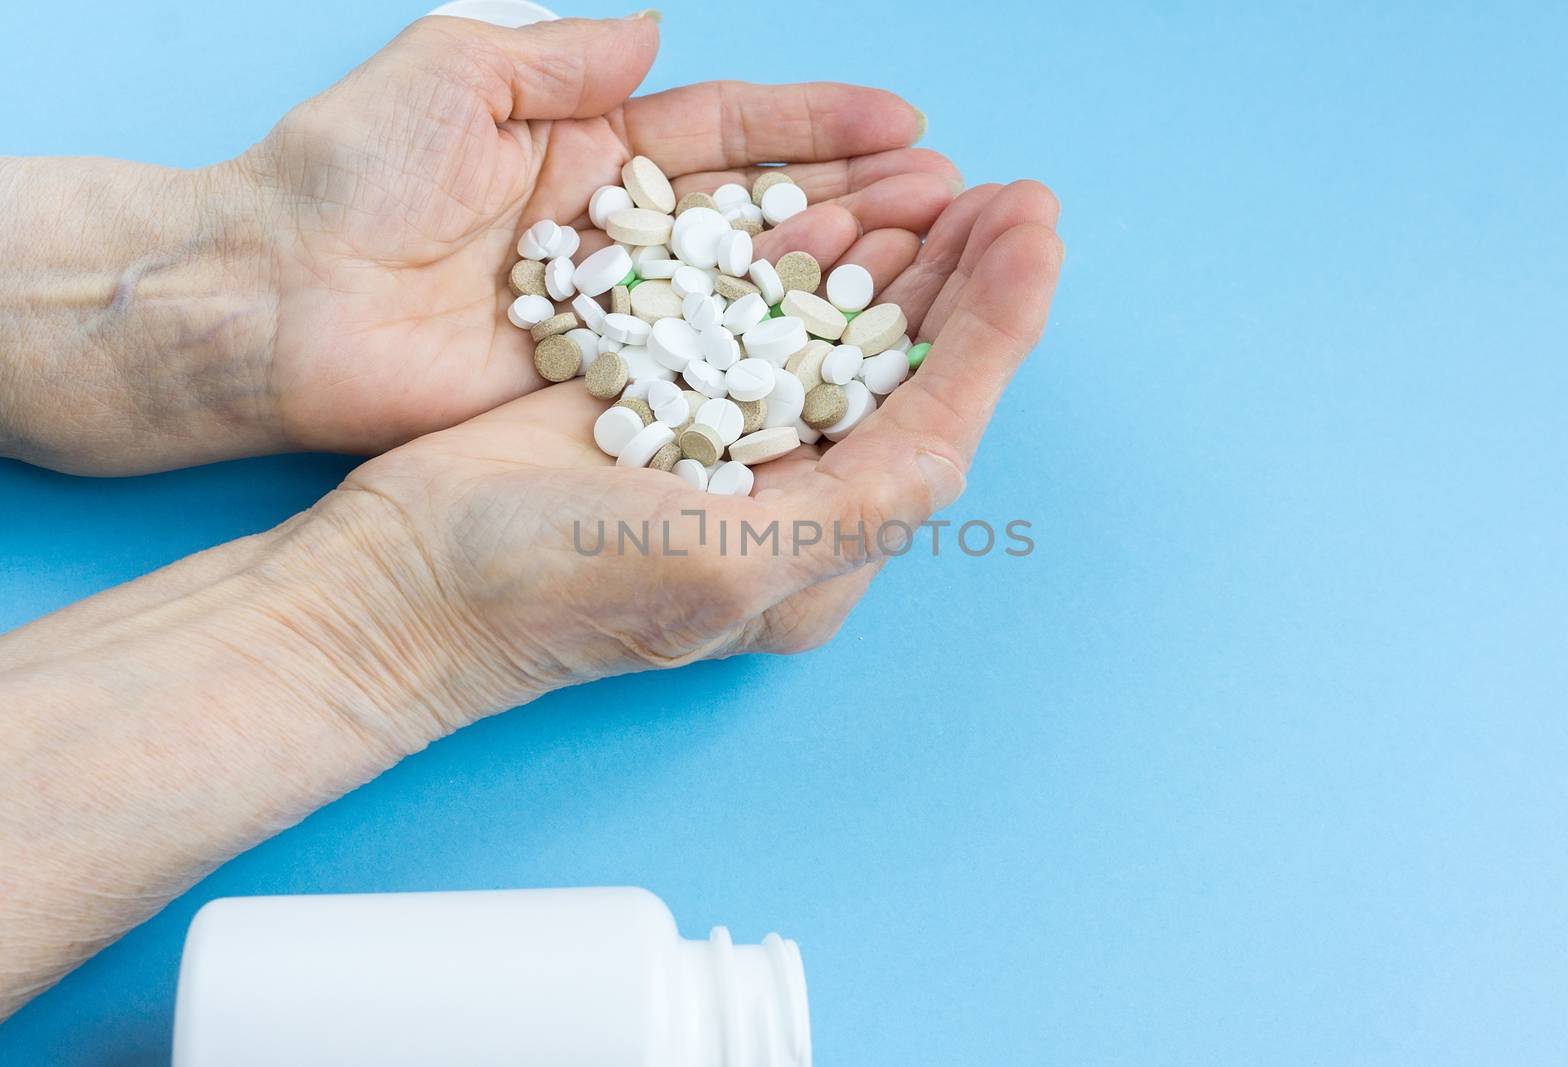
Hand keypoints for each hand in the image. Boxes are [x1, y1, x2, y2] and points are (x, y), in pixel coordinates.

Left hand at [242, 13, 957, 454]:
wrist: (263, 300)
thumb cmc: (341, 175)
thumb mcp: (451, 76)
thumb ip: (557, 60)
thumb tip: (656, 30)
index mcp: (589, 153)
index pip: (728, 132)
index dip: (817, 127)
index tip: (906, 123)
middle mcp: (618, 238)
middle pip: (759, 216)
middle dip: (856, 204)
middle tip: (948, 201)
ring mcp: (613, 319)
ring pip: (744, 298)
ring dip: (834, 282)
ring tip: (926, 266)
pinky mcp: (594, 391)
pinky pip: (693, 374)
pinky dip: (764, 365)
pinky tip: (841, 357)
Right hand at [300, 181, 1060, 738]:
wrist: (400, 579)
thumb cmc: (541, 589)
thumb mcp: (710, 563)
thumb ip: (843, 517)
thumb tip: (948, 458)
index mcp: (815, 561)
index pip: (936, 432)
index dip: (996, 331)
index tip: (1034, 235)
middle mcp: (788, 511)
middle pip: (904, 385)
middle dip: (966, 288)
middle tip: (1012, 197)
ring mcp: (729, 455)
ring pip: (841, 347)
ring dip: (898, 267)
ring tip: (949, 193)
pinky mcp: (670, 409)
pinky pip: (764, 327)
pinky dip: (806, 267)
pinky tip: (839, 216)